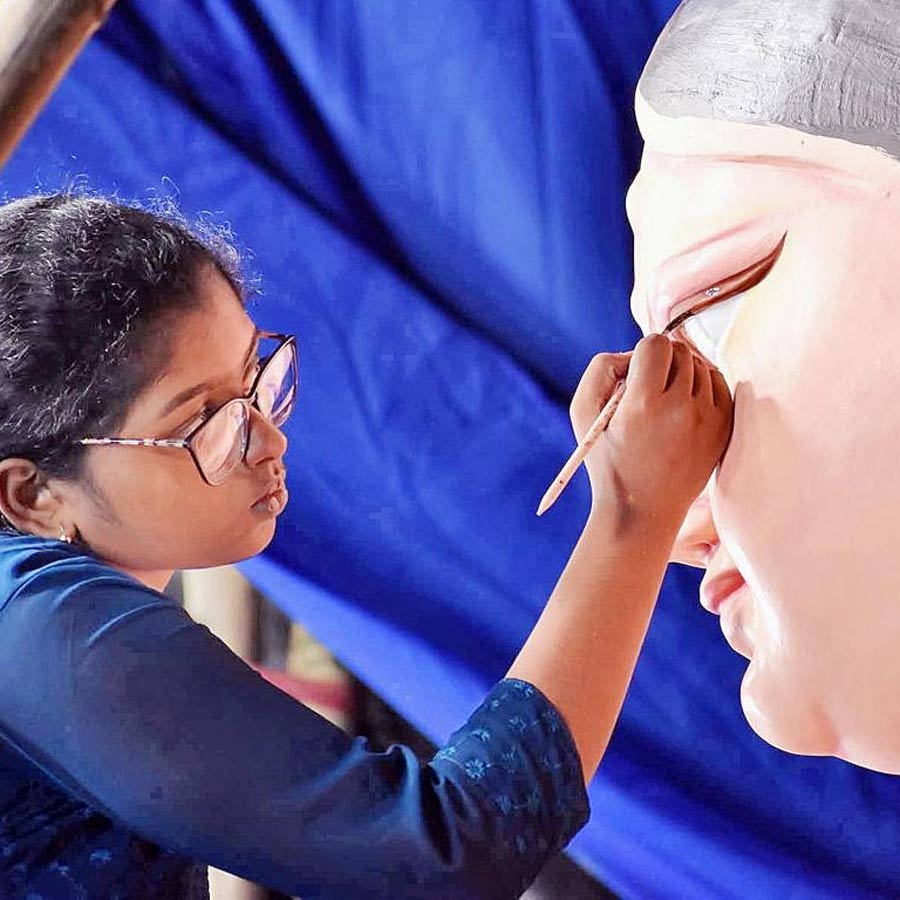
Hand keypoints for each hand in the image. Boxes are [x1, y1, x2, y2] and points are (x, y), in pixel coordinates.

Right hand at [569, 334, 732, 528]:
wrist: (642, 510)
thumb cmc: (607, 460)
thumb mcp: (582, 412)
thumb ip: (601, 368)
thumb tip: (633, 353)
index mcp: (644, 404)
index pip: (656, 343)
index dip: (642, 353)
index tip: (635, 375)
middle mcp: (681, 410)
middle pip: (680, 351)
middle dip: (662, 363)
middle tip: (648, 390)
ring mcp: (708, 421)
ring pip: (702, 366)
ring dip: (683, 375)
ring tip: (665, 402)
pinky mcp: (724, 429)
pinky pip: (720, 385)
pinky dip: (703, 388)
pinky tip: (685, 407)